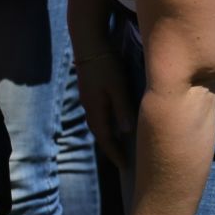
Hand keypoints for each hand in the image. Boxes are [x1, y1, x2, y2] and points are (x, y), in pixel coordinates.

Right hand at [75, 50, 136, 167]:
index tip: (125, 166)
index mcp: (96, 110)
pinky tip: (114, 123)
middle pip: (99, 134)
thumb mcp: (118, 87)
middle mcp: (89, 109)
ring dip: (107, 137)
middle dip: (110, 148)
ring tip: (119, 145)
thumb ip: (122, 108)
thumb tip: (126, 132)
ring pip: (98, 125)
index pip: (105, 139)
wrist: (89, 47)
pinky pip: (98, 116)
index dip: (114, 153)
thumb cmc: (107, 66)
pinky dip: (106, 125)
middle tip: (122, 160)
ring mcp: (88, 101)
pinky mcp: (90, 94)